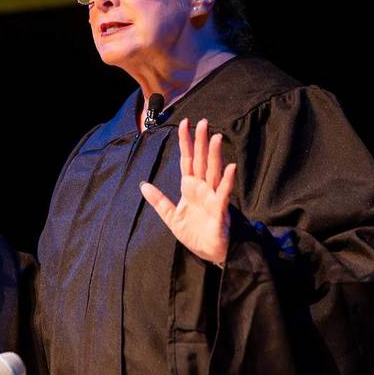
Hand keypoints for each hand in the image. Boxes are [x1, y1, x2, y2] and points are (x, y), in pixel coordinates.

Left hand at [140, 118, 235, 266]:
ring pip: (214, 172)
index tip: (184, 123)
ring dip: (215, 155)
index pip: (188, 160)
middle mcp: (203, 188)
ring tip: (216, 138)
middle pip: (202, 161)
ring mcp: (212, 197)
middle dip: (201, 142)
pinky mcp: (220, 210)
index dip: (186, 142)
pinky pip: (223, 193)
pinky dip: (227, 181)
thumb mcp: (171, 217)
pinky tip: (231, 167)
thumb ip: (159, 201)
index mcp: (190, 187)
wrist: (209, 252)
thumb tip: (143, 185)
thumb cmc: (193, 233)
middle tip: (203, 122)